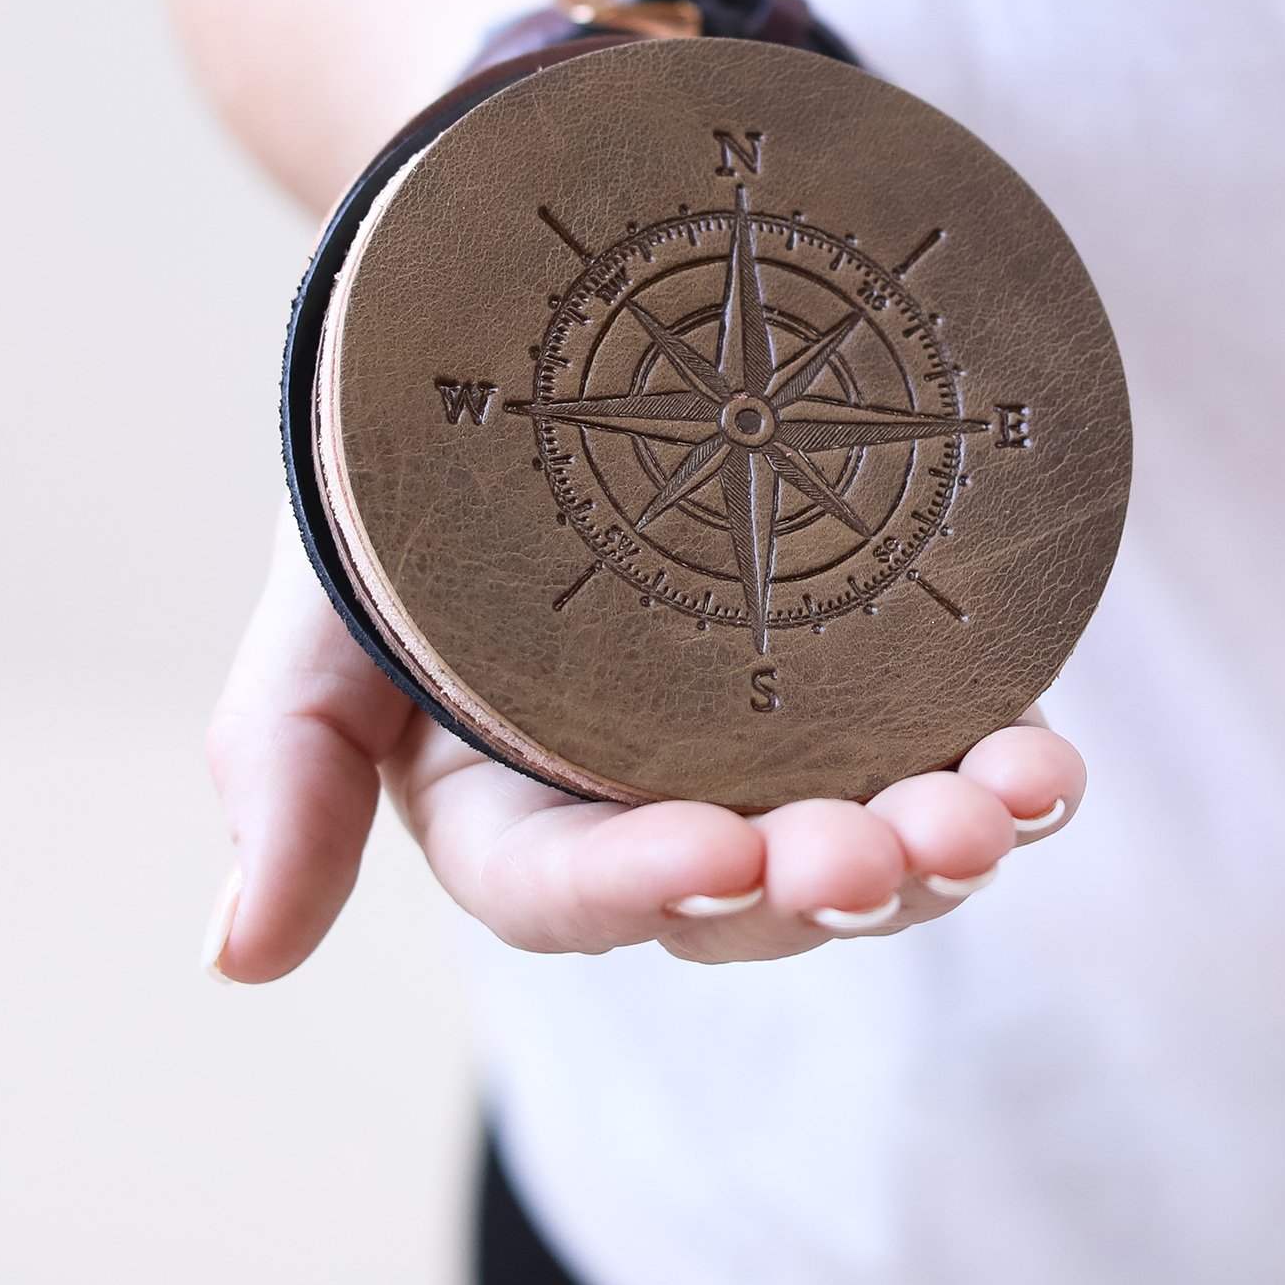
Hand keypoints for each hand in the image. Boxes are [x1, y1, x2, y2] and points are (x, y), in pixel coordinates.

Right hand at [201, 516, 1085, 975]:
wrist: (534, 322)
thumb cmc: (400, 480)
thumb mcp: (316, 612)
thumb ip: (283, 774)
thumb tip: (236, 962)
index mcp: (515, 818)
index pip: (574, 890)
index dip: (648, 886)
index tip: (722, 848)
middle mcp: (655, 807)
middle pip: (747, 895)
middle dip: (823, 884)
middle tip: (878, 851)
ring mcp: (779, 748)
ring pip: (867, 845)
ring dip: (938, 849)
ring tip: (997, 813)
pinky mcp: (879, 686)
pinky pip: (951, 750)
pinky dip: (1010, 776)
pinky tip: (1048, 770)